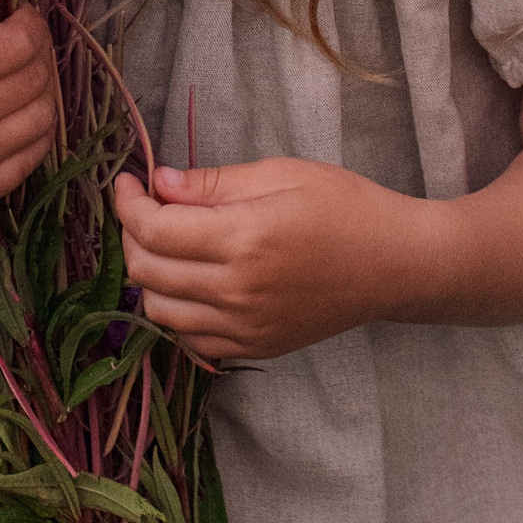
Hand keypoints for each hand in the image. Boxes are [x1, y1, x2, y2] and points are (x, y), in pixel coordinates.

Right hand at [0, 0, 56, 238]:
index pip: (16, 44)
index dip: (30, 24)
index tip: (21, 12)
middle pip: (35, 78)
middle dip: (38, 52)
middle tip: (25, 39)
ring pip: (40, 120)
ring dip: (41, 93)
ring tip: (24, 75)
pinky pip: (29, 162)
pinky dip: (35, 136)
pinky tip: (20, 117)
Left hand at [115, 157, 438, 359]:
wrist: (394, 264)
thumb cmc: (343, 206)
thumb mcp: (279, 174)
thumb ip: (212, 183)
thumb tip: (158, 183)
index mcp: (244, 240)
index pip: (155, 230)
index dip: (128, 204)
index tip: (127, 182)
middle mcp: (238, 292)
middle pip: (148, 273)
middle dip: (131, 235)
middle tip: (142, 206)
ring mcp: (246, 328)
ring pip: (161, 312)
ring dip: (149, 275)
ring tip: (164, 242)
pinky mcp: (256, 348)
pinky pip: (192, 339)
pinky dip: (177, 310)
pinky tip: (190, 279)